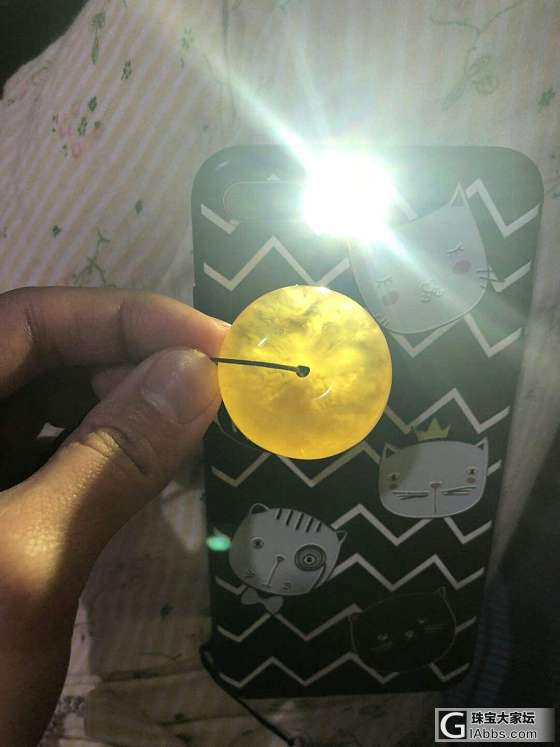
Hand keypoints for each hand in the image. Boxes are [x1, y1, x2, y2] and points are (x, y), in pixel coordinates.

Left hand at [0, 287, 226, 745]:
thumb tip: (197, 372)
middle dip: (127, 360)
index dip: (123, 316)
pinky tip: (148, 459)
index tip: (212, 340)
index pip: (24, 320)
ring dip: (120, 404)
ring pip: (47, 405)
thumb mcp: (29, 562)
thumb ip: (114, 457)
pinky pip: (50, 454)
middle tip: (208, 385)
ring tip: (187, 416)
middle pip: (37, 356)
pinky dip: (103, 450)